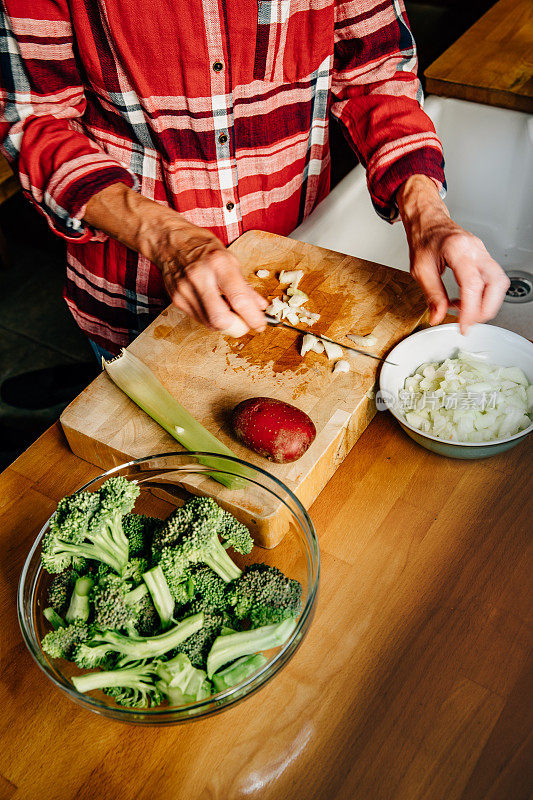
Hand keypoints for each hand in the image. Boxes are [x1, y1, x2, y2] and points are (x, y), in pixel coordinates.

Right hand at [84, 183, 266, 334]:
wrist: (169, 241)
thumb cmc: (202, 246)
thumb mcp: (230, 259)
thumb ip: (245, 286)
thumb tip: (260, 307)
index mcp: (219, 264)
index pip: (239, 300)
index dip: (253, 318)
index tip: (260, 324)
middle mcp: (200, 278)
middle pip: (222, 320)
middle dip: (238, 327)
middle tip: (245, 322)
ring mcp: (185, 291)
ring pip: (211, 324)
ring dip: (225, 324)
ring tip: (229, 310)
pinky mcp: (177, 300)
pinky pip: (200, 319)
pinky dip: (211, 318)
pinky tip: (214, 305)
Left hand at [397, 175, 509, 332]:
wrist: (428, 222)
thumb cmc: (423, 239)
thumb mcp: (420, 270)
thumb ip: (432, 295)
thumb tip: (438, 317)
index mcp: (458, 249)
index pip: (473, 284)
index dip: (470, 309)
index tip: (463, 325)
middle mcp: (476, 249)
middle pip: (497, 283)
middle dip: (486, 309)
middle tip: (468, 321)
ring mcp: (483, 252)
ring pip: (500, 282)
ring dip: (488, 303)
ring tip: (467, 312)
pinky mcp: (484, 258)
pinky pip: (493, 280)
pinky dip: (484, 295)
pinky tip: (468, 299)